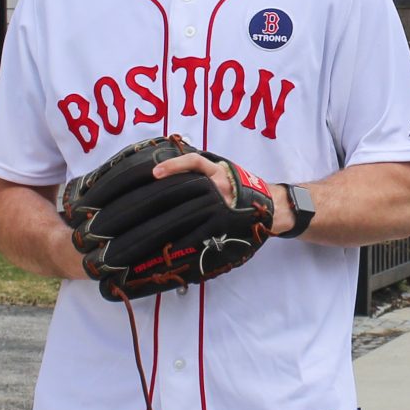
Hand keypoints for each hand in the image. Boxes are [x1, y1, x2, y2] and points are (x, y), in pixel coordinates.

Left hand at [150, 150, 294, 234]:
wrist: (270, 205)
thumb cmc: (241, 187)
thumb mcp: (225, 172)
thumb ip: (203, 171)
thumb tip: (169, 171)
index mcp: (218, 171)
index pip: (195, 163)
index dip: (174, 165)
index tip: (154, 173)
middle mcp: (220, 187)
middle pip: (184, 190)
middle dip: (160, 198)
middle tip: (139, 205)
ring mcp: (222, 207)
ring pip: (189, 213)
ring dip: (166, 221)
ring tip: (145, 229)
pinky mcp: (224, 225)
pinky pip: (201, 233)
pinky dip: (184, 240)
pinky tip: (170, 247)